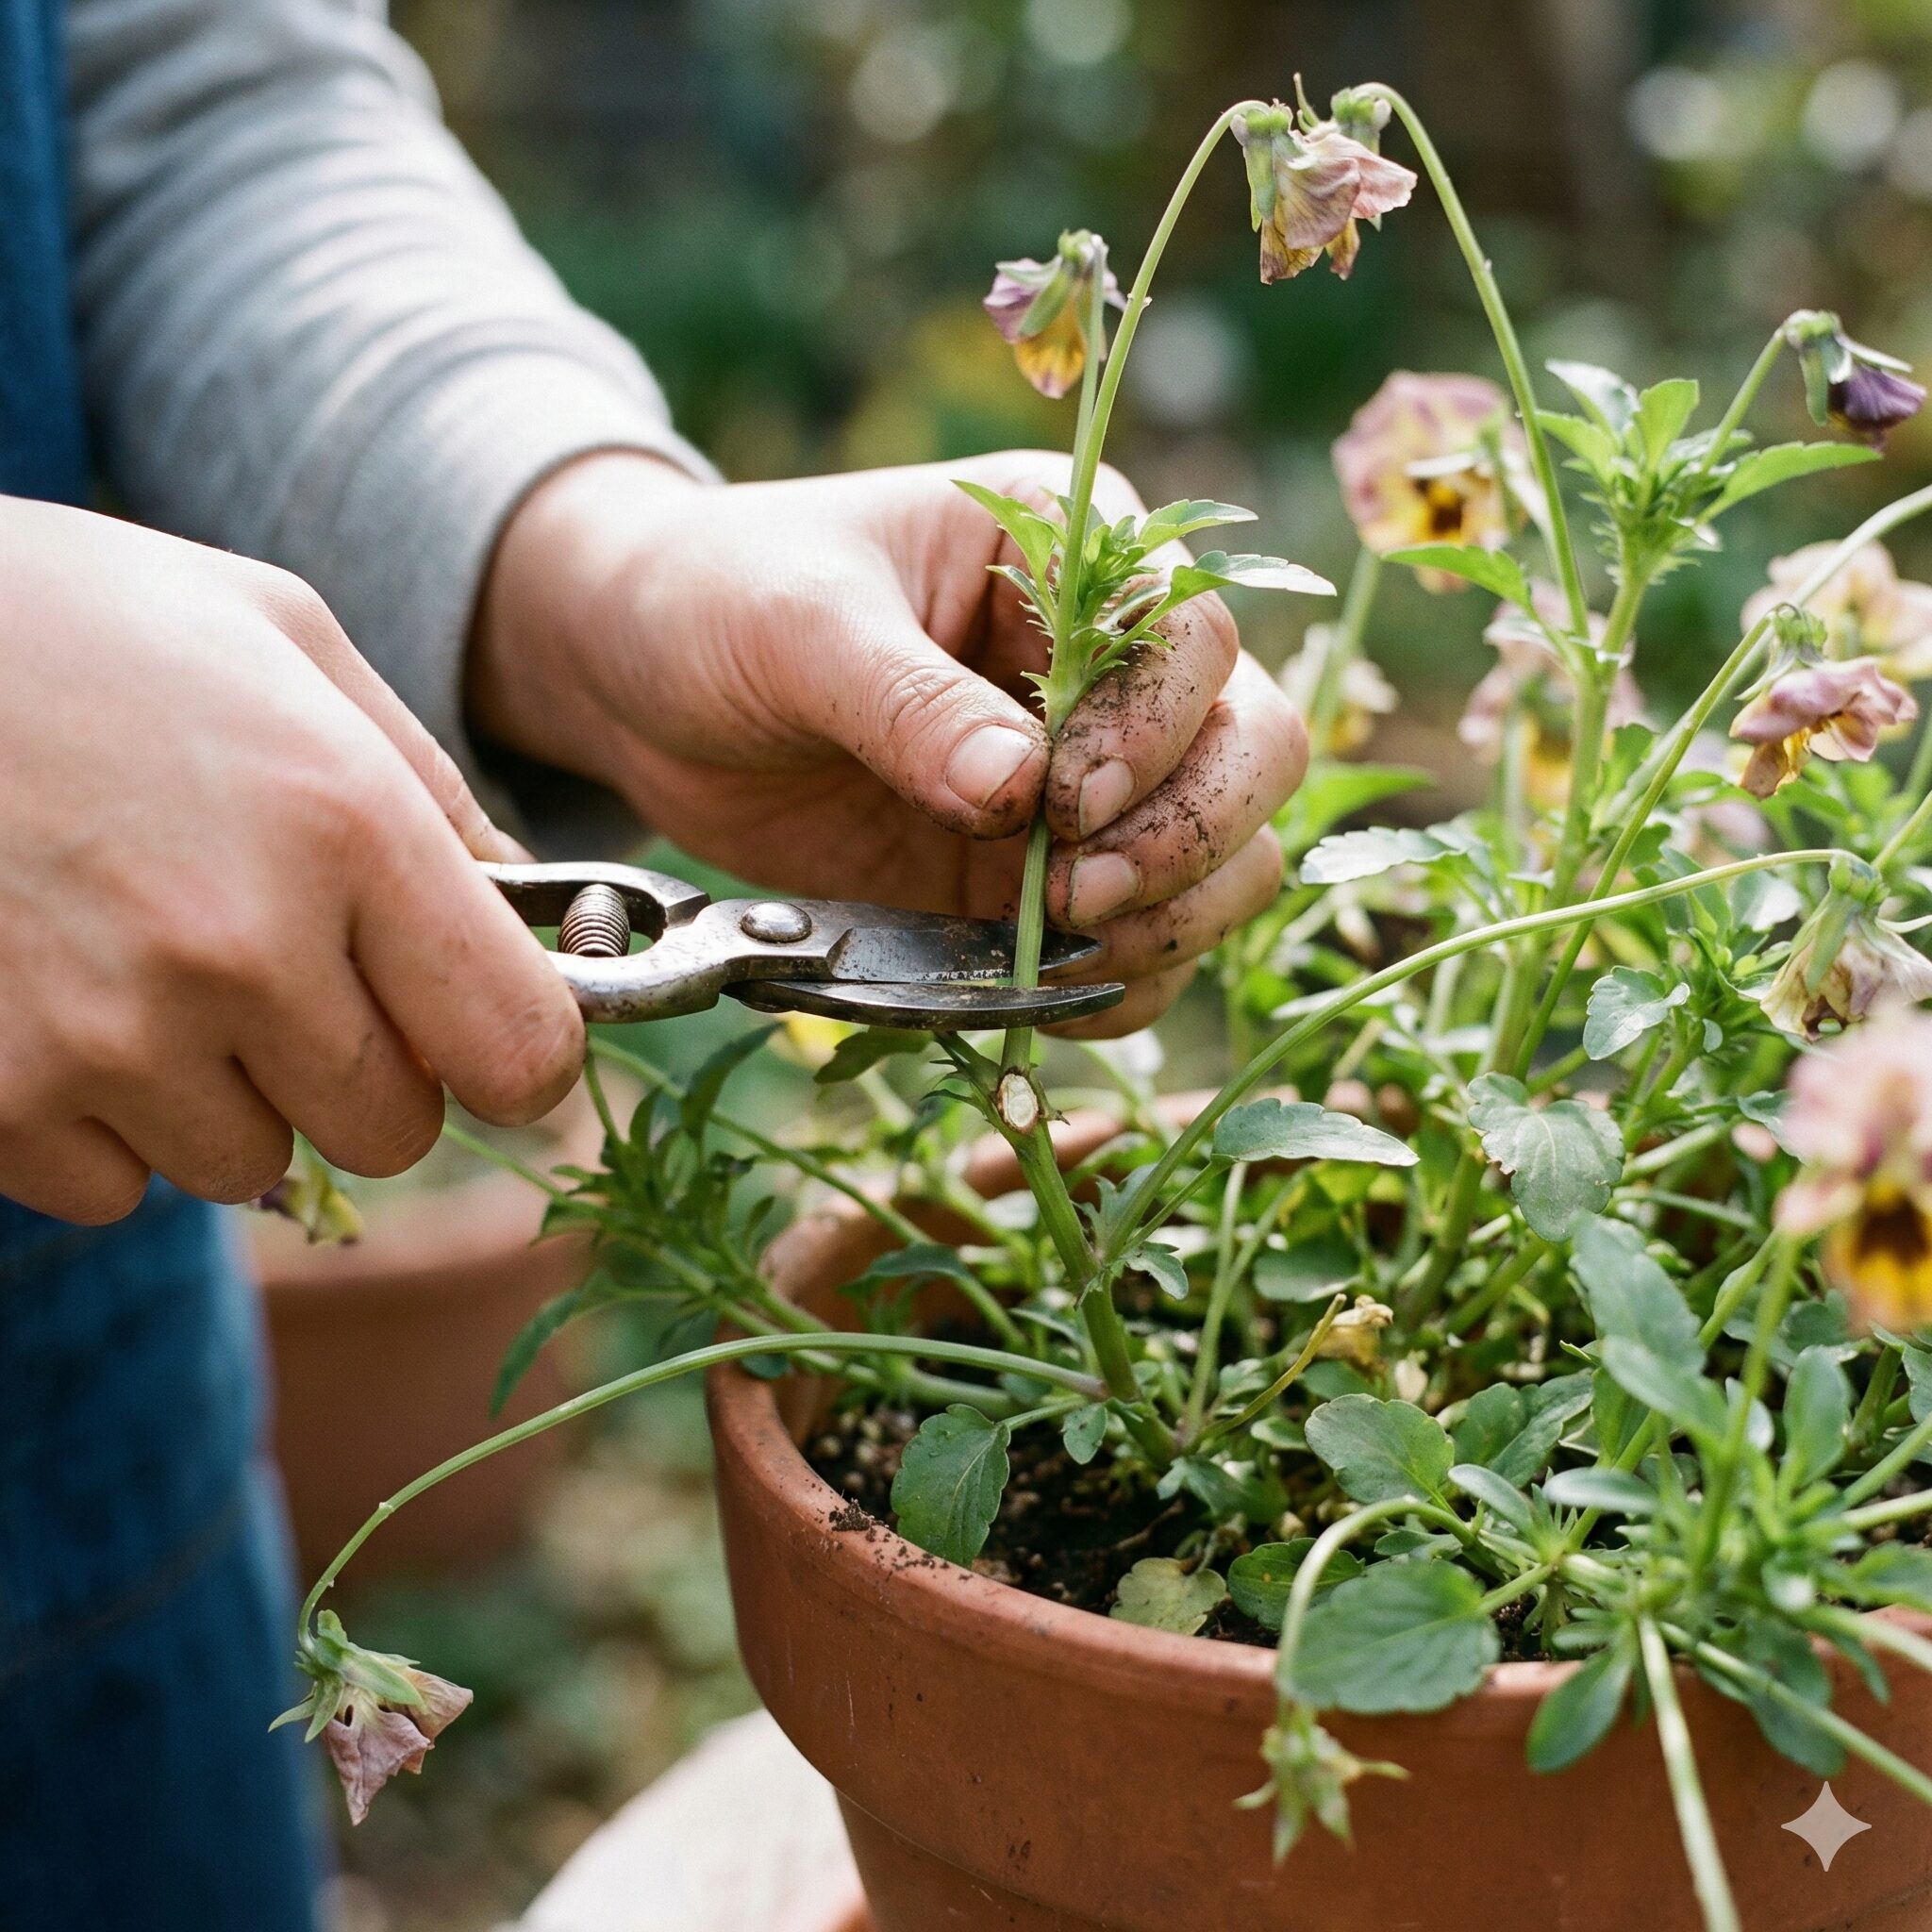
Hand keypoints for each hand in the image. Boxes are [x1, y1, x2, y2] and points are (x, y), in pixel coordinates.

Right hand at [0, 499, 582, 1222]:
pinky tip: (59, 1000)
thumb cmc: (76, 621)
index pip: (519, 1051)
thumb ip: (432, 792)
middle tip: (297, 973)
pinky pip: (115, 1186)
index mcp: (345, 827)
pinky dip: (105, 1123)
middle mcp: (235, 951)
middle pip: (395, 1131)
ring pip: (255, 1165)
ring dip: (231, 1094)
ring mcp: (98, 1039)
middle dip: (369, 1071)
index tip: (486, 1031)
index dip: (519, 1055)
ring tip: (152, 962)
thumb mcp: (285, 640)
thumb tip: (535, 914)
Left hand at [471, 452, 1306, 1033]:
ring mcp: (1089, 782)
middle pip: (1255, 745)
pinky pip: (1141, 941)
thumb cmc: (719, 599)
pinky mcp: (1039, 876)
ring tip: (1062, 948)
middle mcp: (1109, 667)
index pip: (1191, 634)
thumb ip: (906, 702)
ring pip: (1229, 853)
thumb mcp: (797, 624)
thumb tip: (1018, 794)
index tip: (1062, 801)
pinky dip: (1123, 982)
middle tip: (1075, 895)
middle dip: (1192, 834)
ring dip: (1177, 915)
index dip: (1156, 728)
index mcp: (1069, 552)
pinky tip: (1051, 992)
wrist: (643, 680)